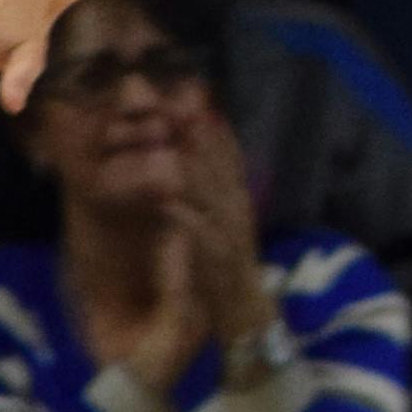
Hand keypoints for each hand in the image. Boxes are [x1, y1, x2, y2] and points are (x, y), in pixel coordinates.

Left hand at [169, 107, 271, 359]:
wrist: (246, 312)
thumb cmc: (227, 267)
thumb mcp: (223, 223)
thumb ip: (212, 194)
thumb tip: (189, 162)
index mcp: (238, 199)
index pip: (227, 154)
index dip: (209, 126)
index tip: (189, 99)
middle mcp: (238, 209)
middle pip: (218, 165)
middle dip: (195, 135)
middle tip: (173, 107)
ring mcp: (230, 233)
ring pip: (211, 193)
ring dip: (190, 166)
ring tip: (167, 142)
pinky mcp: (219, 258)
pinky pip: (200, 233)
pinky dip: (183, 215)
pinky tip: (165, 200)